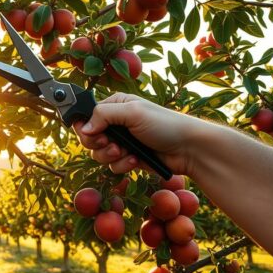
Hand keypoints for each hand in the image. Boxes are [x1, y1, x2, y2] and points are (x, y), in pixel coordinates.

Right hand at [72, 93, 207, 175]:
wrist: (188, 149)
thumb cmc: (164, 124)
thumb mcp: (132, 112)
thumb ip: (104, 115)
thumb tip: (84, 128)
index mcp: (115, 106)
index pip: (87, 116)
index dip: (85, 127)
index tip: (92, 134)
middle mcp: (116, 124)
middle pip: (89, 138)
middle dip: (98, 144)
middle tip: (111, 143)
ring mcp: (122, 142)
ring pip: (99, 154)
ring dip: (111, 156)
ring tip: (126, 152)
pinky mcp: (128, 159)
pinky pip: (113, 166)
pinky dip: (123, 165)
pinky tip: (137, 160)